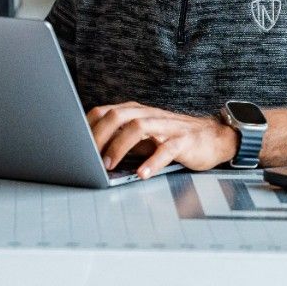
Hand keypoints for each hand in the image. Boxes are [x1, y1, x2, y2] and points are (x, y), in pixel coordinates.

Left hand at [86, 102, 240, 178]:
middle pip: (118, 116)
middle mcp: (148, 114)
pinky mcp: (183, 141)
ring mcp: (166, 126)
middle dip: (99, 135)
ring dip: (119, 146)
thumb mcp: (143, 136)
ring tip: (108, 165)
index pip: (105, 111)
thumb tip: (91, 153)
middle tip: (87, 156)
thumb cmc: (171, 137)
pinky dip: (152, 162)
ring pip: (138, 127)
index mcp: (135, 111)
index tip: (74, 143)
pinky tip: (142, 174)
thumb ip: (120, 139)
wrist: (212, 138)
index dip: (87, 125)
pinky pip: (166, 150)